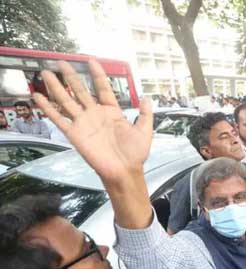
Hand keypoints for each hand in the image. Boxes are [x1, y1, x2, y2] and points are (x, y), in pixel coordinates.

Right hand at [33, 60, 151, 183]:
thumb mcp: (145, 130)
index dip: (97, 74)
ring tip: (46, 73)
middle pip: (80, 90)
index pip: (102, 88)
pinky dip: (48, 108)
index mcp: (112, 111)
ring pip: (67, 101)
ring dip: (56, 87)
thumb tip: (147, 97)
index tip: (90, 60)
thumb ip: (145, 113)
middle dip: (71, 76)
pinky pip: (59, 119)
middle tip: (61, 62)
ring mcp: (84, 123)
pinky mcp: (75, 134)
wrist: (125, 171)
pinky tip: (38, 97)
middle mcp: (96, 114)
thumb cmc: (135, 153)